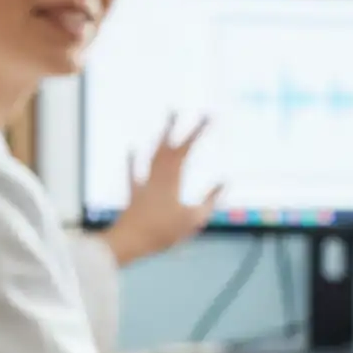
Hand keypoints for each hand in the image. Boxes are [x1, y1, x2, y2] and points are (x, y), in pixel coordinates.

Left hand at [103, 116, 221, 263]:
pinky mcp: (134, 194)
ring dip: (158, 140)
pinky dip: (132, 160)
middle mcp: (156, 176)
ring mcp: (144, 184)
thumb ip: (210, 200)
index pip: (185, 148)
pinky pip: (133, 173)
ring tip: (163, 126)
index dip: (196, 131)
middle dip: (173, 128)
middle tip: (177, 111)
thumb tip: (223, 182)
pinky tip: (131, 149)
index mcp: (171, 179)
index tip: (208, 118)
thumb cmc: (162, 232)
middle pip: (165, 147)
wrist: (129, 242)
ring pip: (151, 156)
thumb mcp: (194, 220)